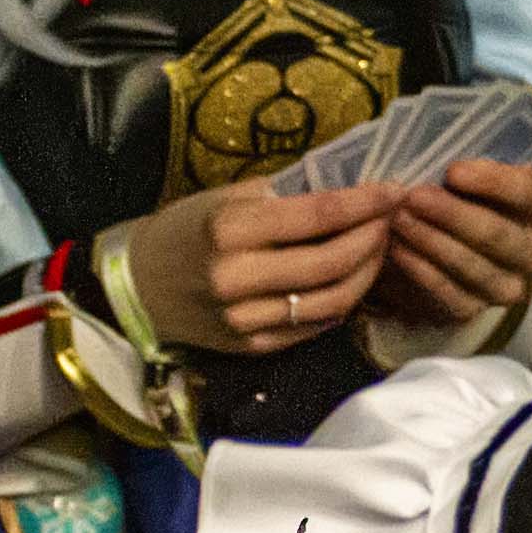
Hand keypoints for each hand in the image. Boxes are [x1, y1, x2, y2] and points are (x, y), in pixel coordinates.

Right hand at [118, 175, 401, 357]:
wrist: (137, 286)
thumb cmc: (184, 231)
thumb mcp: (225, 198)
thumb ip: (284, 195)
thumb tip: (346, 185)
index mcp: (231, 230)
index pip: (317, 215)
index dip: (364, 203)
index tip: (393, 191)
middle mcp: (238, 278)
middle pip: (332, 262)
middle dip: (373, 238)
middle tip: (390, 220)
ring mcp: (246, 319)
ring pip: (333, 301)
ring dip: (367, 273)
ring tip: (378, 249)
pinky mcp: (252, 346)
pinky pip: (314, 327)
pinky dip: (342, 302)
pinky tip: (351, 280)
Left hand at [370, 155, 531, 326]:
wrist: (442, 239)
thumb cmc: (462, 194)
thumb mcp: (473, 174)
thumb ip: (469, 164)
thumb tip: (442, 156)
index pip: (530, 194)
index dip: (493, 182)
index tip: (453, 170)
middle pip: (500, 236)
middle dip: (454, 215)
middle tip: (414, 196)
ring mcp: (508, 288)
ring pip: (475, 268)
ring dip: (432, 242)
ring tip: (399, 218)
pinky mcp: (474, 310)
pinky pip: (451, 295)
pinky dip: (422, 272)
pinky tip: (398, 249)